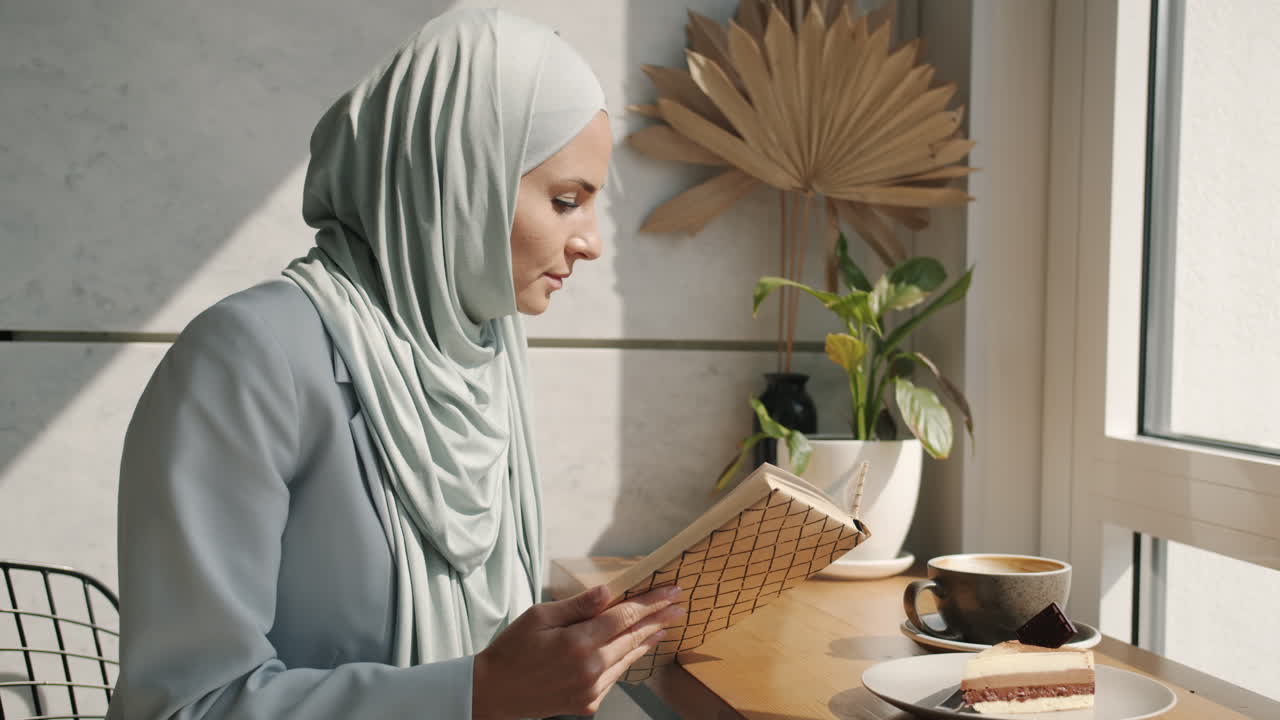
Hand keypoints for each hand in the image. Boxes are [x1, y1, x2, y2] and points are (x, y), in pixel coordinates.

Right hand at [471, 583, 684, 718]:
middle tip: (679, 606)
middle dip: (658, 619)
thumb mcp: (539, 616)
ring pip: (627, 659)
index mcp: (577, 642)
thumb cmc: (512, 649)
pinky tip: (634, 649)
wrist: (494, 693)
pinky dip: (626, 660)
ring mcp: (591, 690)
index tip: (672, 592)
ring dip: (647, 640)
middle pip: (633, 637)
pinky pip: (615, 677)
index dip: (651, 602)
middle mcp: (590, 668)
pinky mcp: (588, 704)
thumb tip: (608, 591)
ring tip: (663, 626)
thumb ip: (578, 605)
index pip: (624, 616)